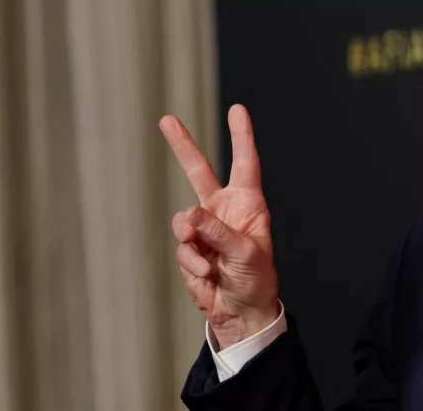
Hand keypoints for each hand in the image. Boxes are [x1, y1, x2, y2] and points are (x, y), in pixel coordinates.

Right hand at [161, 104, 278, 349]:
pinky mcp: (190, 248)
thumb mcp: (245, 254)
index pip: (245, 163)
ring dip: (191, 240)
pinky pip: (181, 247)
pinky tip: (206, 275)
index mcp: (248, 204)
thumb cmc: (255, 280)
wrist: (241, 312)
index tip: (237, 109)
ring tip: (209, 262)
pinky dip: (192, 262)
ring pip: (182, 218)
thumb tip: (189, 216)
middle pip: (199, 171)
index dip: (242, 136)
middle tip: (166, 118)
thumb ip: (217, 232)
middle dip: (183, 146)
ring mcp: (204, 228)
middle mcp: (224, 210)